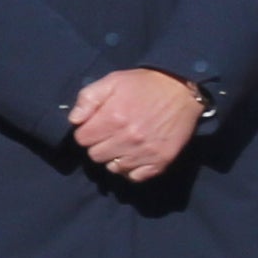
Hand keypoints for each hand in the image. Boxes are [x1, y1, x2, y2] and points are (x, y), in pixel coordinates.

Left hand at [70, 69, 203, 182]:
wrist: (183, 90)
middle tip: (110, 133)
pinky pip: (134, 177)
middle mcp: (127, 139)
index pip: (82, 139)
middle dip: (99, 145)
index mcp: (113, 118)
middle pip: (95, 156)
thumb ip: (89, 98)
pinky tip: (135, 155)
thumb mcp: (113, 80)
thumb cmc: (145, 84)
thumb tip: (74, 120)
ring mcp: (144, 153)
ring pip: (113, 168)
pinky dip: (131, 169)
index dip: (87, 131)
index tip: (96, 125)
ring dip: (114, 157)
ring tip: (124, 143)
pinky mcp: (160, 162)